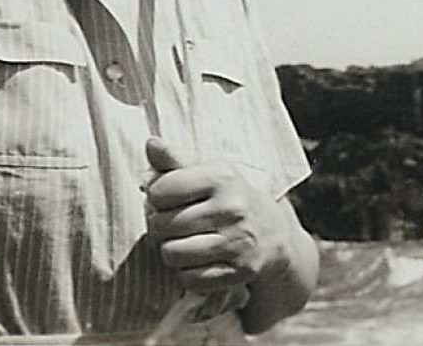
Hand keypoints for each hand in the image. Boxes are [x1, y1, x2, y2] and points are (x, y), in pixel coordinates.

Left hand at [144, 137, 288, 294]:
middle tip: (173, 221)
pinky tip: (197, 259)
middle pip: (163, 224)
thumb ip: (175, 160)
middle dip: (160, 225)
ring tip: (182, 240)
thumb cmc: (230, 197)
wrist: (272, 232)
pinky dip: (186, 272)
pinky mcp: (238, 272)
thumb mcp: (209, 172)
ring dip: (171, 250)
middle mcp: (231, 208)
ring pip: (172, 254)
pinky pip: (189, 279)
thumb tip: (150, 144)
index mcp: (221, 177)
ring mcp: (236, 242)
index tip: (166, 197)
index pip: (162, 190)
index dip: (155, 196)